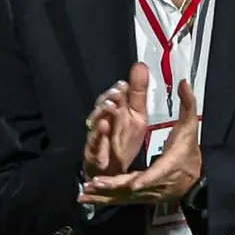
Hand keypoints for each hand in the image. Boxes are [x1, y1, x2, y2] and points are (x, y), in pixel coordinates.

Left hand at [78, 80, 200, 205]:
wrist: (195, 177)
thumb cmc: (189, 150)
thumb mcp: (190, 126)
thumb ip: (187, 104)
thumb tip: (184, 82)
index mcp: (168, 166)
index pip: (154, 175)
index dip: (141, 180)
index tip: (125, 181)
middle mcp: (157, 184)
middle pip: (133, 189)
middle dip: (113, 187)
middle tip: (94, 182)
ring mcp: (149, 193)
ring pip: (124, 197)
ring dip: (104, 197)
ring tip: (85, 193)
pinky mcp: (143, 197)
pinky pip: (122, 200)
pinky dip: (106, 200)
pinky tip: (89, 199)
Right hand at [82, 63, 149, 178]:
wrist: (112, 169)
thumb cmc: (123, 141)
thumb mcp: (137, 116)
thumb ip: (138, 93)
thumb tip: (140, 65)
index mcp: (116, 110)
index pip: (114, 94)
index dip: (118, 89)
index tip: (124, 84)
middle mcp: (104, 118)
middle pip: (102, 103)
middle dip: (109, 97)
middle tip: (118, 92)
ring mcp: (97, 133)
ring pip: (96, 119)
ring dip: (103, 111)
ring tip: (112, 106)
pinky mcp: (93, 149)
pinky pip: (94, 140)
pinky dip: (99, 133)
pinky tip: (105, 126)